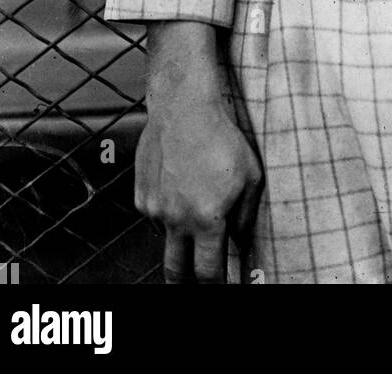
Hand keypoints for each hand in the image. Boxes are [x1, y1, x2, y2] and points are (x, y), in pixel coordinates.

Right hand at [135, 96, 262, 283]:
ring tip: (194, 202)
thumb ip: (247, 216)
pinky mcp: (141, 195)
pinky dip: (167, 210)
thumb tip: (241, 241)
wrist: (183, 107)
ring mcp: (155, 209)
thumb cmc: (221, 137)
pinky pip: (155, 215)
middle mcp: (176, 220)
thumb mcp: (250, 177)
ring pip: (166, 238)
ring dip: (179, 234)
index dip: (216, 283)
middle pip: (176, 272)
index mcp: (207, 220)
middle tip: (196, 277)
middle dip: (186, 281)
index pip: (208, 272)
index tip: (221, 284)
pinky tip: (180, 185)